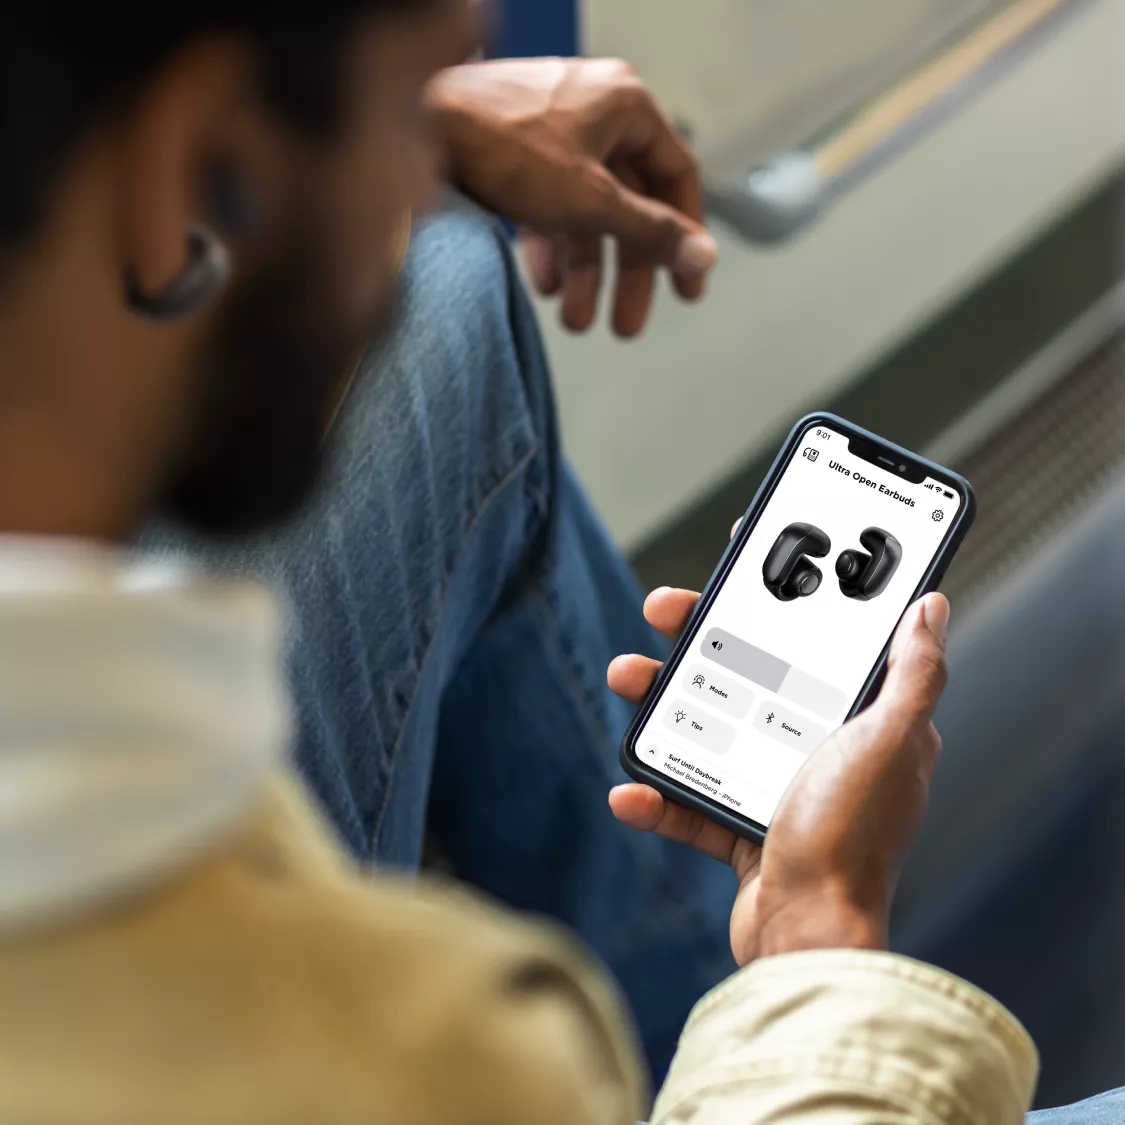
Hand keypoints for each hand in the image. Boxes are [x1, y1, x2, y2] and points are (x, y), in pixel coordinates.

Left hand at [426, 58, 717, 337]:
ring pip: (587, 212)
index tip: (687, 288)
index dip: (685, 237)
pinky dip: (551, 247)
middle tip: (627, 325)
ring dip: (584, 272)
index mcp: (626, 106)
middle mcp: (594, 113)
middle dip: (625, 272)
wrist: (416, 126)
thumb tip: (703, 255)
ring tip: (575, 322)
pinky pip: (550, 206)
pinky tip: (543, 287)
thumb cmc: (501, 145)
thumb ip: (650, 231)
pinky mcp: (516, 153)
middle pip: (630, 204)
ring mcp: (553, 132)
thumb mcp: (591, 200)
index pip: (676, 177)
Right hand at [608, 587, 948, 966]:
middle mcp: (820, 751)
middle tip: (662, 609)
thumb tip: (932, 607)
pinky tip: (630, 791)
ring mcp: (777, 790)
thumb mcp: (887, 742)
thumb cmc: (851, 839)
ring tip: (626, 678)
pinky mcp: (742, 830)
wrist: (807, 940)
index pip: (817, 641)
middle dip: (700, 638)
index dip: (781, 597)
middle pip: (751, 675)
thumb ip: (912, 675)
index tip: (743, 561)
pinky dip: (658, 797)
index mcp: (861, 722)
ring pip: (710, 729)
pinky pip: (690, 801)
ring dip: (662, 704)